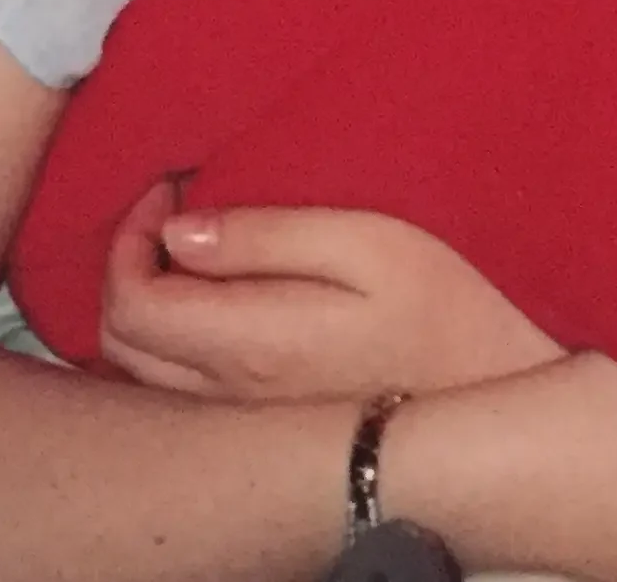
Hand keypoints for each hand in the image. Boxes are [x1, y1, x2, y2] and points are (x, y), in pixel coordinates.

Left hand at [97, 182, 566, 402]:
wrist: (495, 400)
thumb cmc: (443, 309)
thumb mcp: (368, 244)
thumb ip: (268, 236)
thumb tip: (181, 231)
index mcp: (247, 342)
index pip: (131, 301)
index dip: (129, 236)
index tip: (171, 189)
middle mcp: (227, 393)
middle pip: (121, 341)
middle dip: (129, 266)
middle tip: (174, 213)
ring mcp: (244, 418)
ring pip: (143, 372)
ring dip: (146, 306)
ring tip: (191, 253)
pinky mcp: (266, 428)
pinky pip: (177, 391)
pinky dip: (170, 342)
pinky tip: (212, 306)